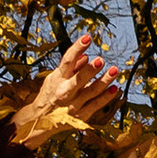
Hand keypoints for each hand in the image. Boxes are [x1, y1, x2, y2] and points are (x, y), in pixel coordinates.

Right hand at [10, 33, 119, 148]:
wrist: (41, 120)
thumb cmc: (50, 94)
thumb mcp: (55, 78)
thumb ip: (71, 67)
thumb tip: (86, 56)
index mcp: (58, 79)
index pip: (68, 60)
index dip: (77, 48)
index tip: (88, 37)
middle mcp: (64, 92)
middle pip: (79, 79)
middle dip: (90, 70)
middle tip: (101, 60)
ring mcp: (74, 105)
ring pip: (92, 92)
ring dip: (105, 80)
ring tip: (115, 70)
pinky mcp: (81, 115)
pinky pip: (96, 105)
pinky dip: (107, 96)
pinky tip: (115, 88)